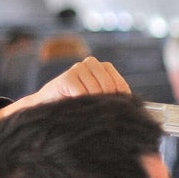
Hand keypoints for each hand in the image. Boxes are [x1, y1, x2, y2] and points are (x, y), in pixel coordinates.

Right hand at [0, 56, 130, 119]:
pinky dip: (81, 102)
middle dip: (106, 103)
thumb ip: (112, 98)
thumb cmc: (76, 104)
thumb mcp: (98, 100)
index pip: (120, 85)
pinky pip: (82, 92)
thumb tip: (131, 108)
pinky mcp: (67, 76)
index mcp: (104, 67)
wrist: (47, 107)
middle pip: (110, 87)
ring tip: (84, 109)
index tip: (116, 113)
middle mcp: (92, 63)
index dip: (120, 101)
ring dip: (92, 104)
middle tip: (98, 114)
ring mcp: (78, 68)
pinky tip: (75, 105)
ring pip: (97, 90)